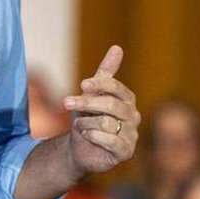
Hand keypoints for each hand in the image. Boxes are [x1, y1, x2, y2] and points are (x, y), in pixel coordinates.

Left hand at [63, 45, 139, 175]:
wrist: (80, 147)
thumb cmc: (88, 117)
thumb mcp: (92, 93)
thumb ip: (105, 73)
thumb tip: (117, 47)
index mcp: (127, 99)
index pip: (116, 87)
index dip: (99, 85)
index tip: (82, 85)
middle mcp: (133, 116)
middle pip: (111, 105)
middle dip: (86, 103)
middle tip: (66, 103)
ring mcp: (132, 134)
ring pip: (106, 123)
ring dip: (85, 122)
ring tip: (80, 125)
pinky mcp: (126, 151)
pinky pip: (110, 141)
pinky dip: (93, 136)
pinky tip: (88, 136)